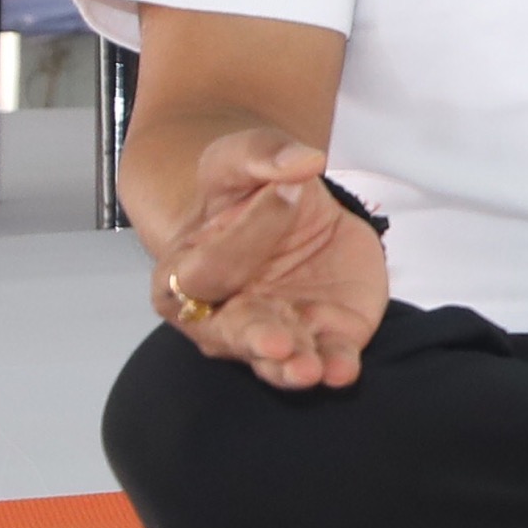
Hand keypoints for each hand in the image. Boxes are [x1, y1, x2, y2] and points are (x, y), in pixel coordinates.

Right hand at [155, 126, 389, 392]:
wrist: (285, 208)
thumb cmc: (246, 191)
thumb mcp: (244, 159)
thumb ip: (262, 155)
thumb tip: (303, 159)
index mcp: (183, 273)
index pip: (205, 267)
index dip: (238, 239)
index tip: (282, 195)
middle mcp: (222, 315)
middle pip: (233, 333)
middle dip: (255, 338)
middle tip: (276, 343)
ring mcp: (274, 330)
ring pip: (277, 359)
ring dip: (292, 367)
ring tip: (309, 371)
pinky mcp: (322, 335)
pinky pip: (326, 358)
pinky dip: (335, 367)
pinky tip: (344, 371)